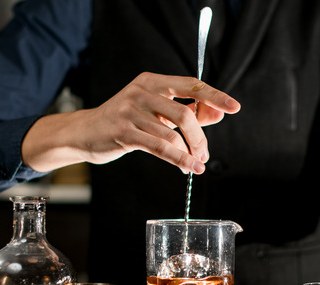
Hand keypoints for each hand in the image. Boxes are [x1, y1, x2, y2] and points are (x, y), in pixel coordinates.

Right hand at [21, 72, 239, 173]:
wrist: (85, 132)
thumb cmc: (125, 122)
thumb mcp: (155, 112)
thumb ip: (185, 111)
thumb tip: (217, 114)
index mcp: (152, 81)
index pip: (191, 85)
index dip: (215, 96)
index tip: (234, 107)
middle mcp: (141, 92)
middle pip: (185, 114)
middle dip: (200, 138)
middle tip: (204, 154)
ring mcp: (131, 112)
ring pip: (173, 134)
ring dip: (190, 153)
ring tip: (195, 164)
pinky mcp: (124, 132)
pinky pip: (159, 147)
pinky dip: (178, 160)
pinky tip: (187, 168)